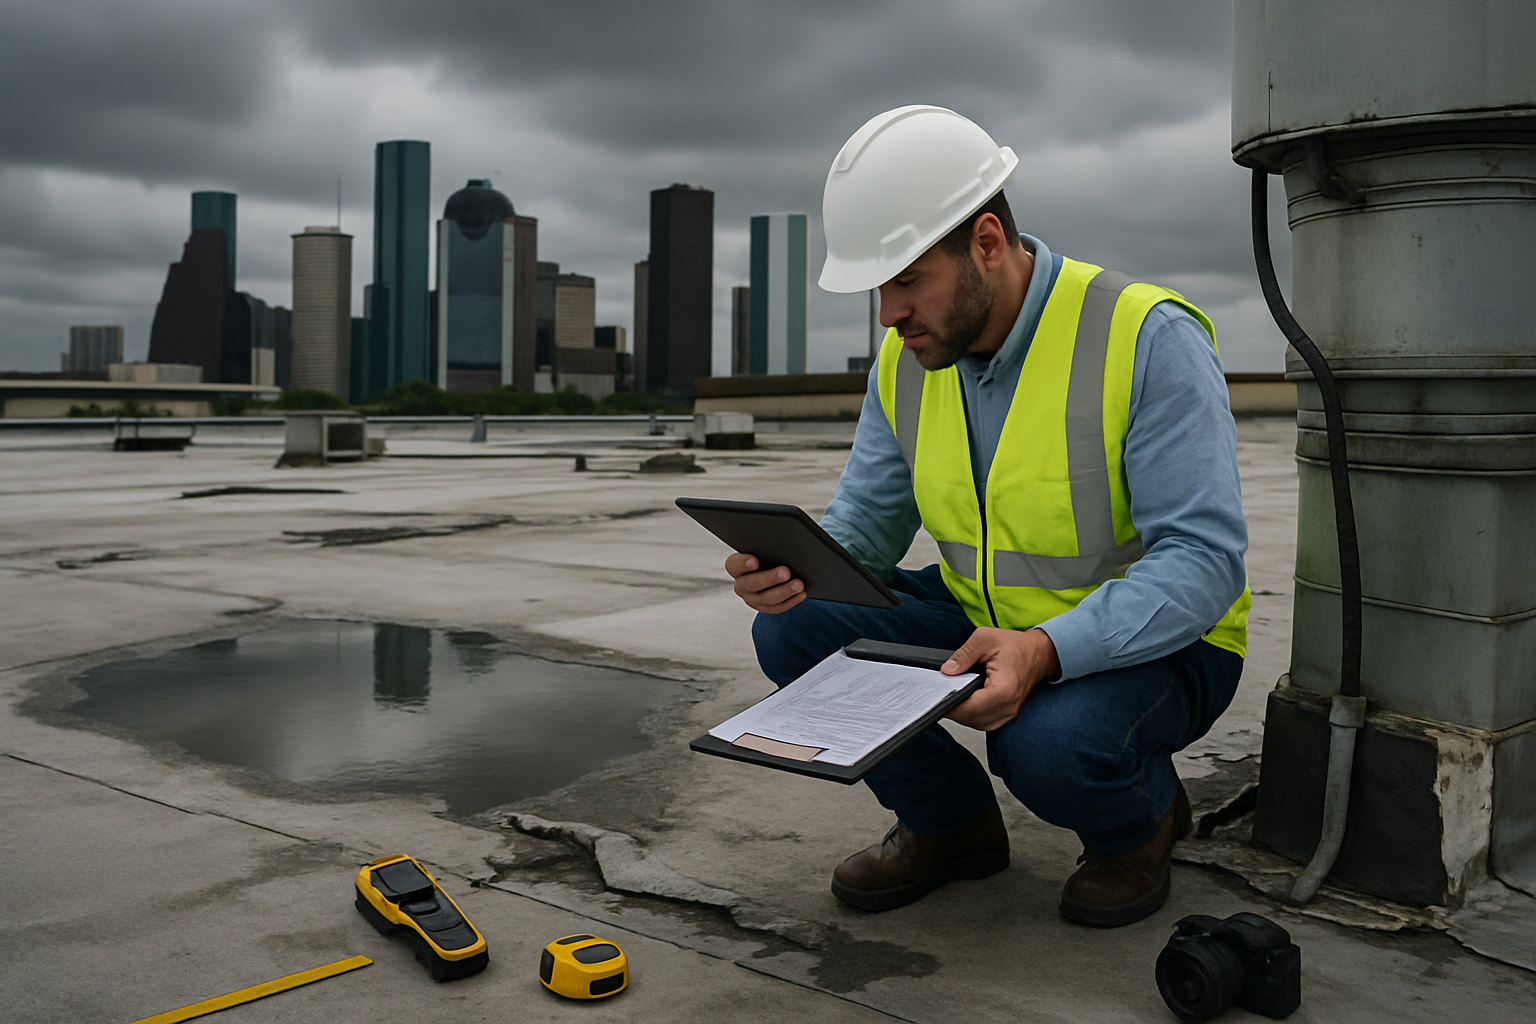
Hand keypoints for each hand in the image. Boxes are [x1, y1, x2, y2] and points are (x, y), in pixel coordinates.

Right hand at [725, 552, 805, 613]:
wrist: (769, 572)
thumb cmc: (765, 557)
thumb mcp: (762, 551)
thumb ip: (766, 548)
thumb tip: (782, 546)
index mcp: (736, 568)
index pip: (734, 565)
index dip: (743, 563)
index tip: (755, 561)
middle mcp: (741, 585)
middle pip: (752, 584)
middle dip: (770, 578)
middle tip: (786, 572)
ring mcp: (751, 599)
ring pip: (767, 598)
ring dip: (784, 591)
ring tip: (799, 584)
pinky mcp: (764, 607)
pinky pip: (777, 608)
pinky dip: (790, 601)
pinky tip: (801, 594)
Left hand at [941, 627, 1060, 730]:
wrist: (1039, 653)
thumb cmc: (1017, 646)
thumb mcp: (985, 639)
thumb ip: (963, 655)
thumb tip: (947, 670)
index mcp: (1004, 689)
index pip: (971, 708)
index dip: (951, 704)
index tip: (938, 695)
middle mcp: (1008, 705)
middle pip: (972, 718)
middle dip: (954, 708)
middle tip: (941, 694)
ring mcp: (1010, 712)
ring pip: (977, 723)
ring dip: (963, 713)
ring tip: (952, 696)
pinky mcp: (1007, 713)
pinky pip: (985, 722)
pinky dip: (973, 714)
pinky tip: (966, 701)